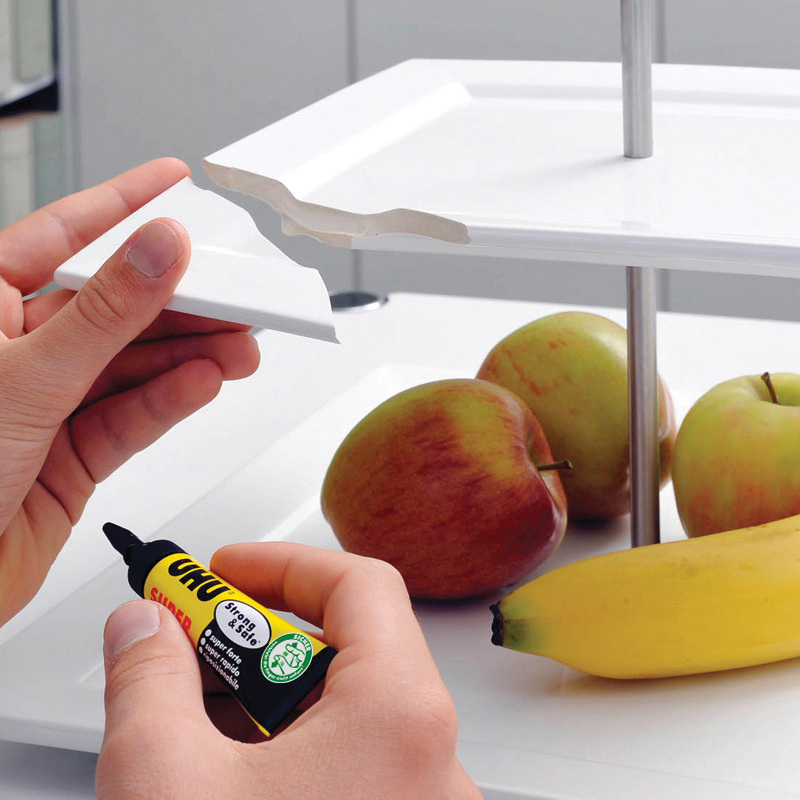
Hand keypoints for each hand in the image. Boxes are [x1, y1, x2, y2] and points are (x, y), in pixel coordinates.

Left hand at [0, 159, 259, 624]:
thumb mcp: (23, 377)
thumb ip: (104, 314)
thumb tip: (160, 249)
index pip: (62, 236)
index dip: (122, 204)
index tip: (172, 181)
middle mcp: (17, 349)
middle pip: (115, 305)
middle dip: (180, 298)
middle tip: (238, 291)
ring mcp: (48, 402)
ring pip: (133, 363)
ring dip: (189, 354)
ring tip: (238, 343)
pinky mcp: (73, 453)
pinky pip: (132, 416)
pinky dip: (170, 401)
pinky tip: (203, 382)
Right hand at [97, 544, 482, 799]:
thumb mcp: (166, 782)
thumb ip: (147, 683)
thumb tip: (141, 629)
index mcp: (401, 715)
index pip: (358, 582)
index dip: (281, 564)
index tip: (222, 569)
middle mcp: (433, 756)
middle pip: (350, 646)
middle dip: (261, 642)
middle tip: (193, 652)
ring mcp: (422, 798)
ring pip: (349, 710)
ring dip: (273, 704)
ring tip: (203, 726)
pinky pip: (357, 761)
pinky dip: (296, 751)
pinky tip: (236, 776)